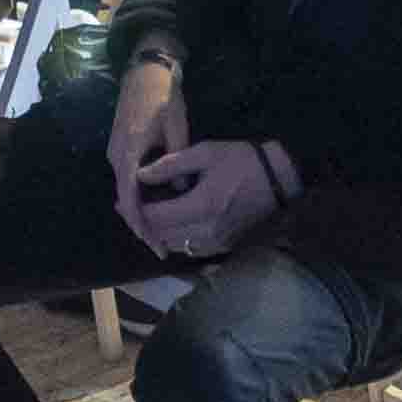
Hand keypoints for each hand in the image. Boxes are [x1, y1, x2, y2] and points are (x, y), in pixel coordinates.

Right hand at [106, 50, 192, 235]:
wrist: (146, 71)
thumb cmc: (164, 97)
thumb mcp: (177, 128)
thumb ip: (177, 163)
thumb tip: (181, 192)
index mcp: (129, 153)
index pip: (131, 200)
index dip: (142, 225)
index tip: (154, 245)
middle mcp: (117, 157)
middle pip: (125, 201)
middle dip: (142, 226)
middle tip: (161, 247)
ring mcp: (115, 153)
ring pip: (125, 192)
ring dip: (140, 213)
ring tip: (159, 234)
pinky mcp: (120, 150)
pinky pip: (127, 180)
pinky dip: (138, 197)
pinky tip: (154, 207)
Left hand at [128, 136, 279, 259]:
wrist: (280, 179)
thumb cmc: (242, 160)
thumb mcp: (206, 153)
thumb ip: (171, 165)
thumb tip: (140, 174)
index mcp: (201, 206)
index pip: (156, 217)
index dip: (135, 210)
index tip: (121, 201)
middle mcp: (207, 231)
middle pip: (161, 236)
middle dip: (142, 224)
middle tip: (129, 209)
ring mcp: (216, 243)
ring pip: (174, 246)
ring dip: (157, 234)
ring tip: (147, 216)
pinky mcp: (223, 247)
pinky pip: (190, 248)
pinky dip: (175, 239)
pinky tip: (171, 224)